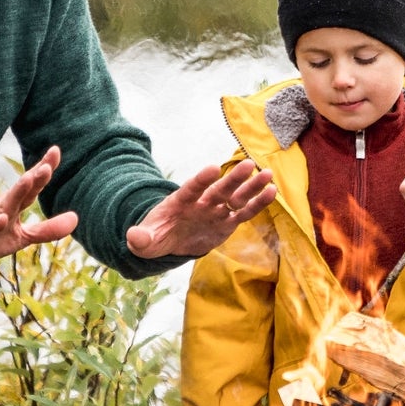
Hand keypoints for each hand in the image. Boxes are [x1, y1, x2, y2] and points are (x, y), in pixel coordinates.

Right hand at [0, 147, 78, 272]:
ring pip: (2, 206)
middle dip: (33, 179)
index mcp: (14, 206)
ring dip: (15, 193)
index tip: (55, 151)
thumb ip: (48, 229)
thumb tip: (76, 219)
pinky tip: (0, 219)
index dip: (43, 169)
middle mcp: (1, 209)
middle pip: (20, 192)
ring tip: (28, 180)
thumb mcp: (23, 237)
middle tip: (47, 166)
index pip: (32, 186)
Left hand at [127, 159, 276, 259]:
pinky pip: (244, 213)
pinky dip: (257, 204)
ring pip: (236, 198)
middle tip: (248, 164)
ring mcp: (216, 211)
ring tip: (268, 174)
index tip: (212, 168)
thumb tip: (133, 237)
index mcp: (180, 202)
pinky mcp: (227, 223)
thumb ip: (141, 238)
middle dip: (233, 178)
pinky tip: (271, 192)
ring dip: (251, 187)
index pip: (191, 189)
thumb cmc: (157, 236)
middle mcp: (201, 203)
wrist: (170, 240)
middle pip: (219, 189)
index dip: (201, 180)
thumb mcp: (144, 241)